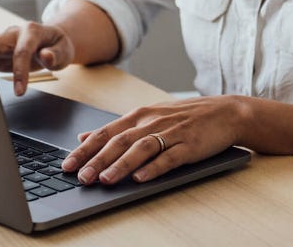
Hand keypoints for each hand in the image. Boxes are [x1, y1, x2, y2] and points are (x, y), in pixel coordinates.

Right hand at [0, 22, 74, 95]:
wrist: (53, 42)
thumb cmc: (58, 46)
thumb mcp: (64, 50)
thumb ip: (56, 54)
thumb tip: (46, 56)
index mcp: (32, 31)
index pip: (22, 51)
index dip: (19, 71)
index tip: (20, 92)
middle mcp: (14, 33)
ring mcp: (4, 41)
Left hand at [61, 96, 245, 184]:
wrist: (225, 112)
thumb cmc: (185, 117)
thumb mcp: (149, 116)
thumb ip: (117, 128)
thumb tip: (85, 137)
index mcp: (139, 115)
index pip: (105, 132)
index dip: (85, 149)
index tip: (67, 164)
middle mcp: (152, 122)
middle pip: (119, 141)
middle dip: (97, 159)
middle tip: (80, 177)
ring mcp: (172, 133)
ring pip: (141, 148)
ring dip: (121, 165)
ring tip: (105, 180)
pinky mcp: (189, 145)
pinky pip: (169, 157)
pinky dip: (154, 168)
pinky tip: (141, 178)